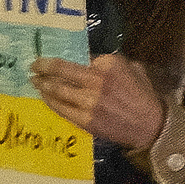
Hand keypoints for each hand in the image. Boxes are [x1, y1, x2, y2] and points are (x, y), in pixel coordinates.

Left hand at [30, 54, 166, 151]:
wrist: (151, 126)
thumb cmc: (143, 96)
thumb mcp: (133, 69)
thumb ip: (110, 63)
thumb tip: (88, 61)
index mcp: (109, 65)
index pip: (78, 57)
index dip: (64, 58)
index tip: (53, 58)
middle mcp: (96, 81)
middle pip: (61, 70)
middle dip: (43, 67)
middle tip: (33, 66)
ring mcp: (88, 101)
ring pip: (56, 90)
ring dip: (42, 84)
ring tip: (35, 81)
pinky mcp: (85, 119)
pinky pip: (60, 108)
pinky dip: (50, 101)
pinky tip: (45, 97)